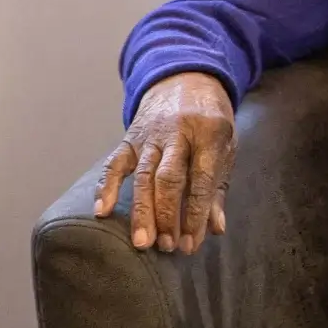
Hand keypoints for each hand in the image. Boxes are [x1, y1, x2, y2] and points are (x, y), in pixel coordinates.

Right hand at [94, 71, 235, 254]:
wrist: (186, 81)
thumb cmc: (211, 123)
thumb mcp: (225, 148)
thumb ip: (218, 189)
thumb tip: (215, 229)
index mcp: (209, 132)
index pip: (201, 179)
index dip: (196, 214)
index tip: (191, 244)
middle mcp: (177, 132)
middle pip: (169, 178)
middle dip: (167, 215)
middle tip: (166, 247)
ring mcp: (150, 134)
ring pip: (142, 175)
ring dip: (142, 210)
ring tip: (143, 242)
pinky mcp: (129, 137)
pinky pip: (114, 162)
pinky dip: (105, 186)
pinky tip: (101, 211)